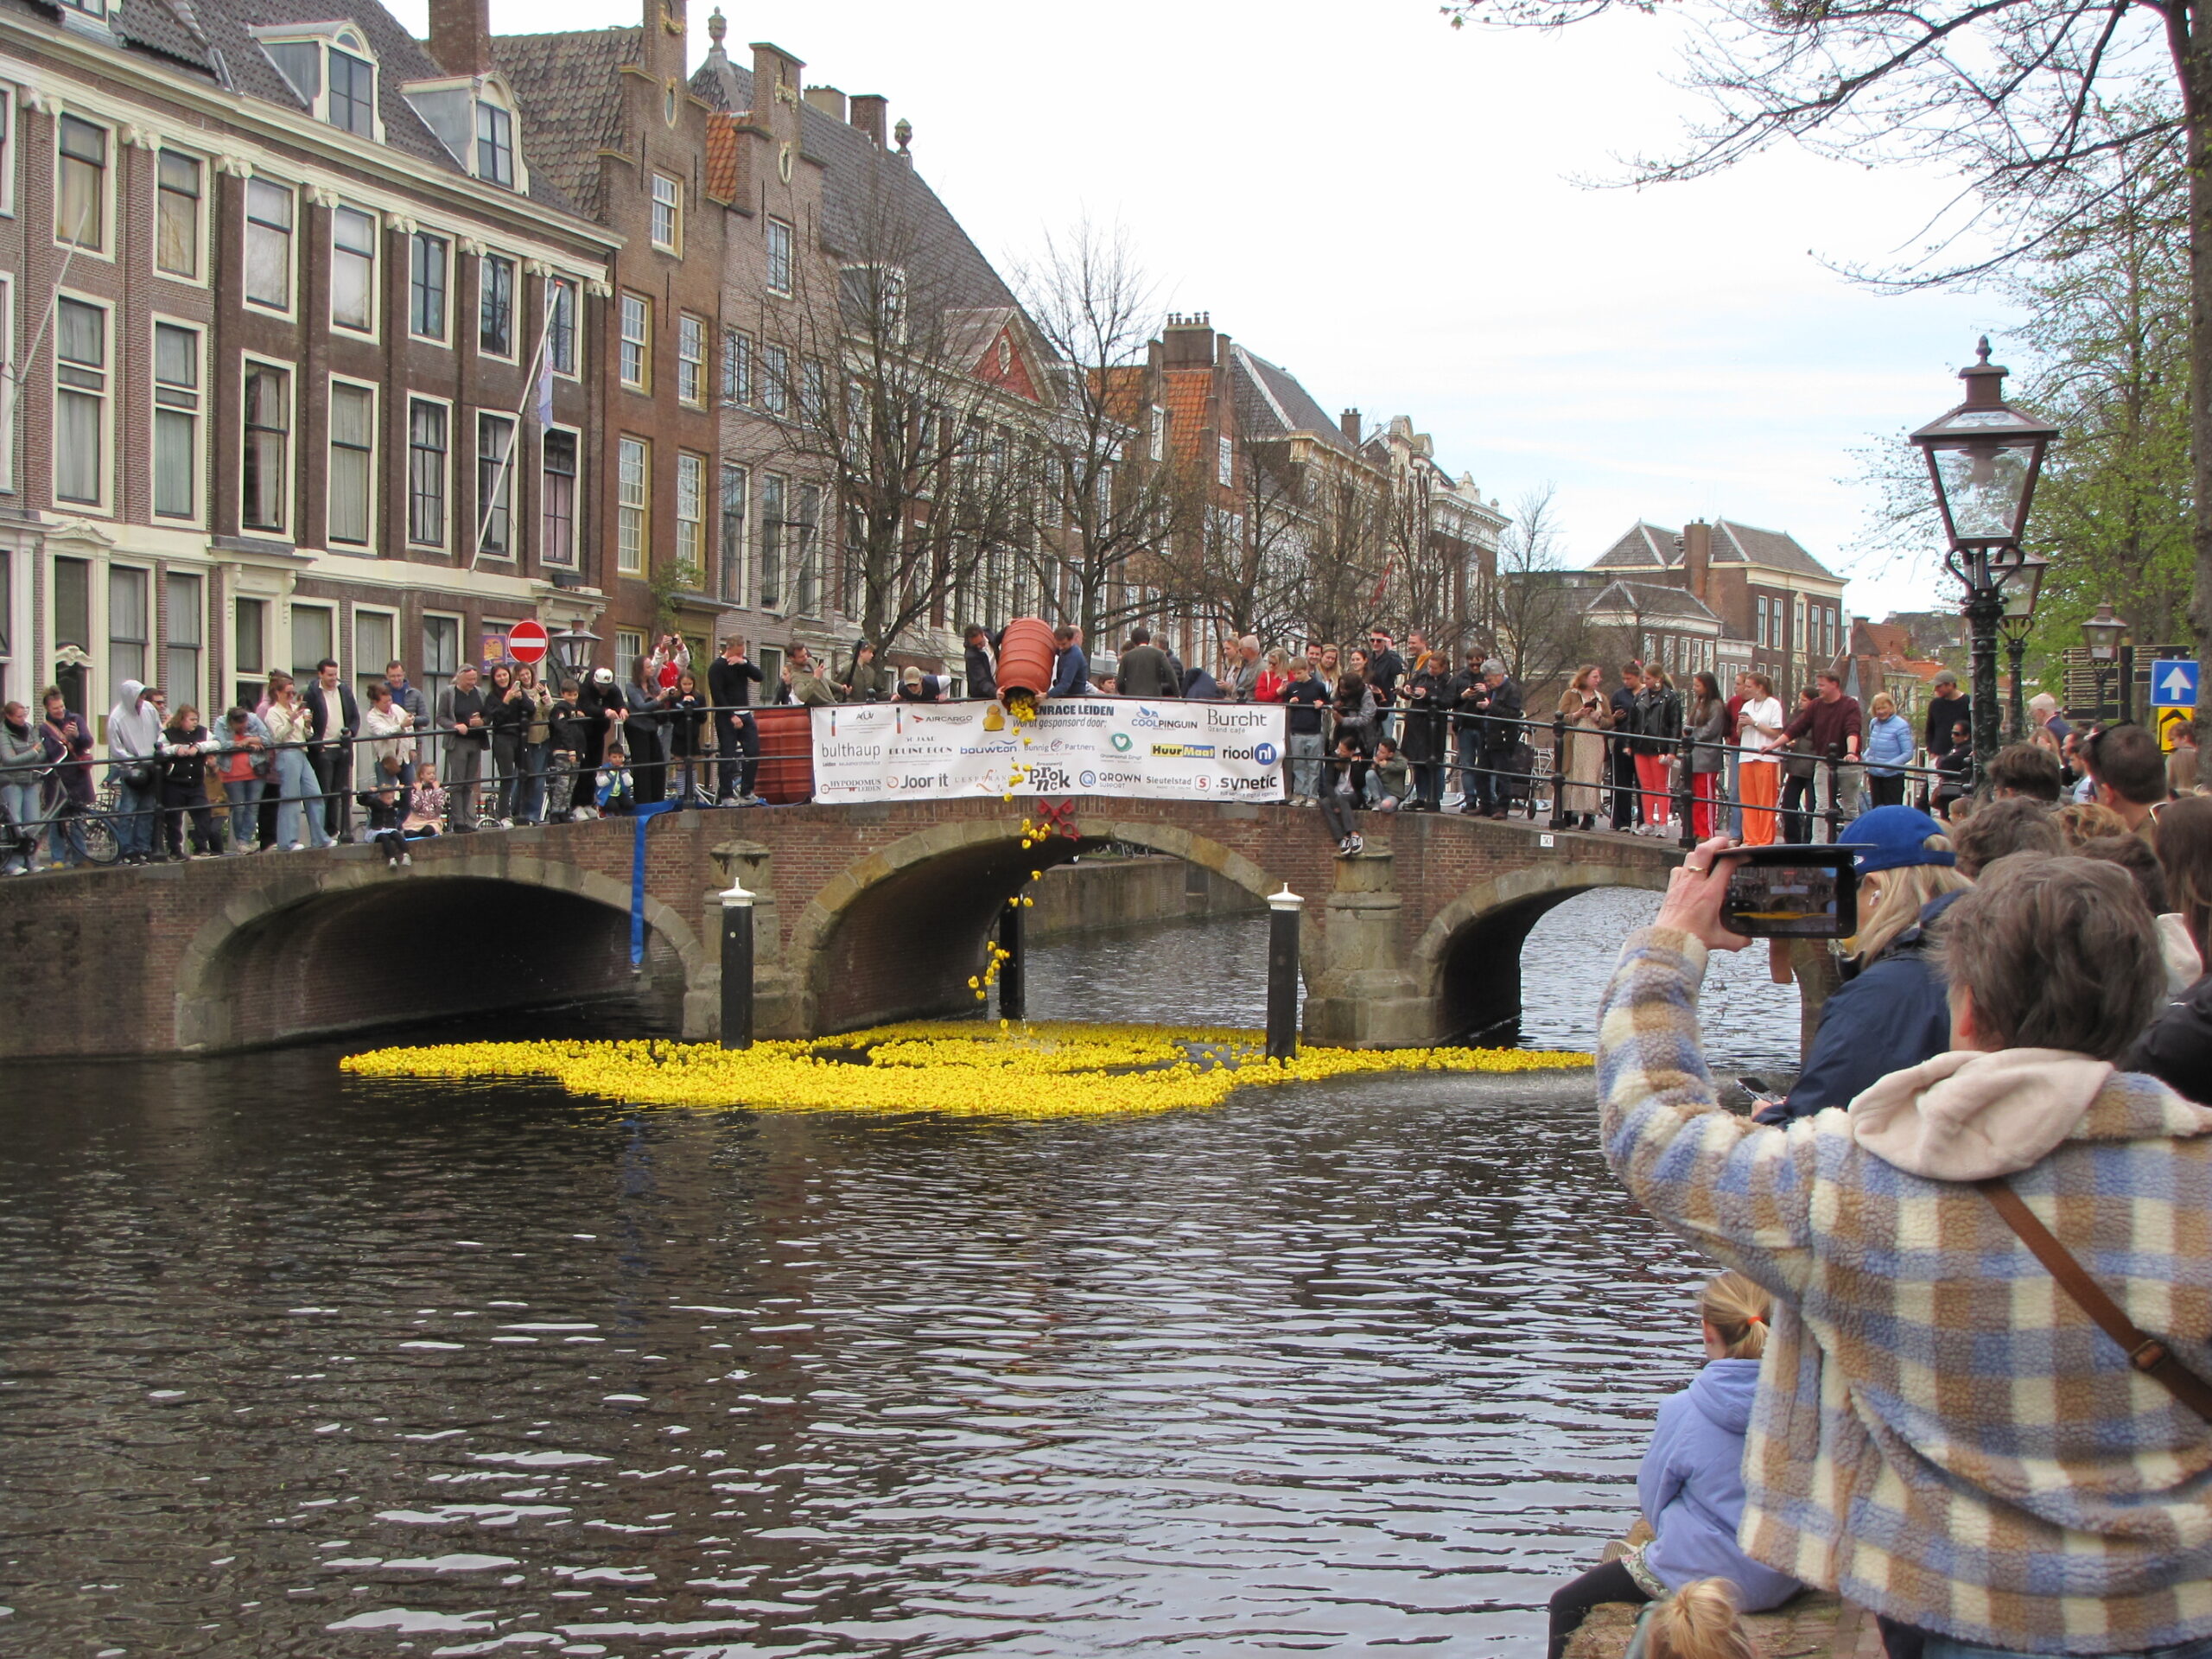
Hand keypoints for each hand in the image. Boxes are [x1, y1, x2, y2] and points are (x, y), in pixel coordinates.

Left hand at [1654, 836, 1749, 951]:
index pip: (1726, 864)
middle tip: (1727, 843)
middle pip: (1704, 850)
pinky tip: (1693, 873)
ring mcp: (1681, 883)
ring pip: (1690, 856)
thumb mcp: (1720, 939)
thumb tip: (1748, 941)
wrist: (1669, 941)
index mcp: (1710, 893)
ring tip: (1712, 854)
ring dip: (1702, 852)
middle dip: (1718, 842)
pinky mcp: (1672, 887)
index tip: (1745, 854)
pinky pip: (1679, 868)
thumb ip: (1737, 940)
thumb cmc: (1692, 939)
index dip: (1738, 855)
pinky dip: (1687, 866)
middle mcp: (1695, 883)